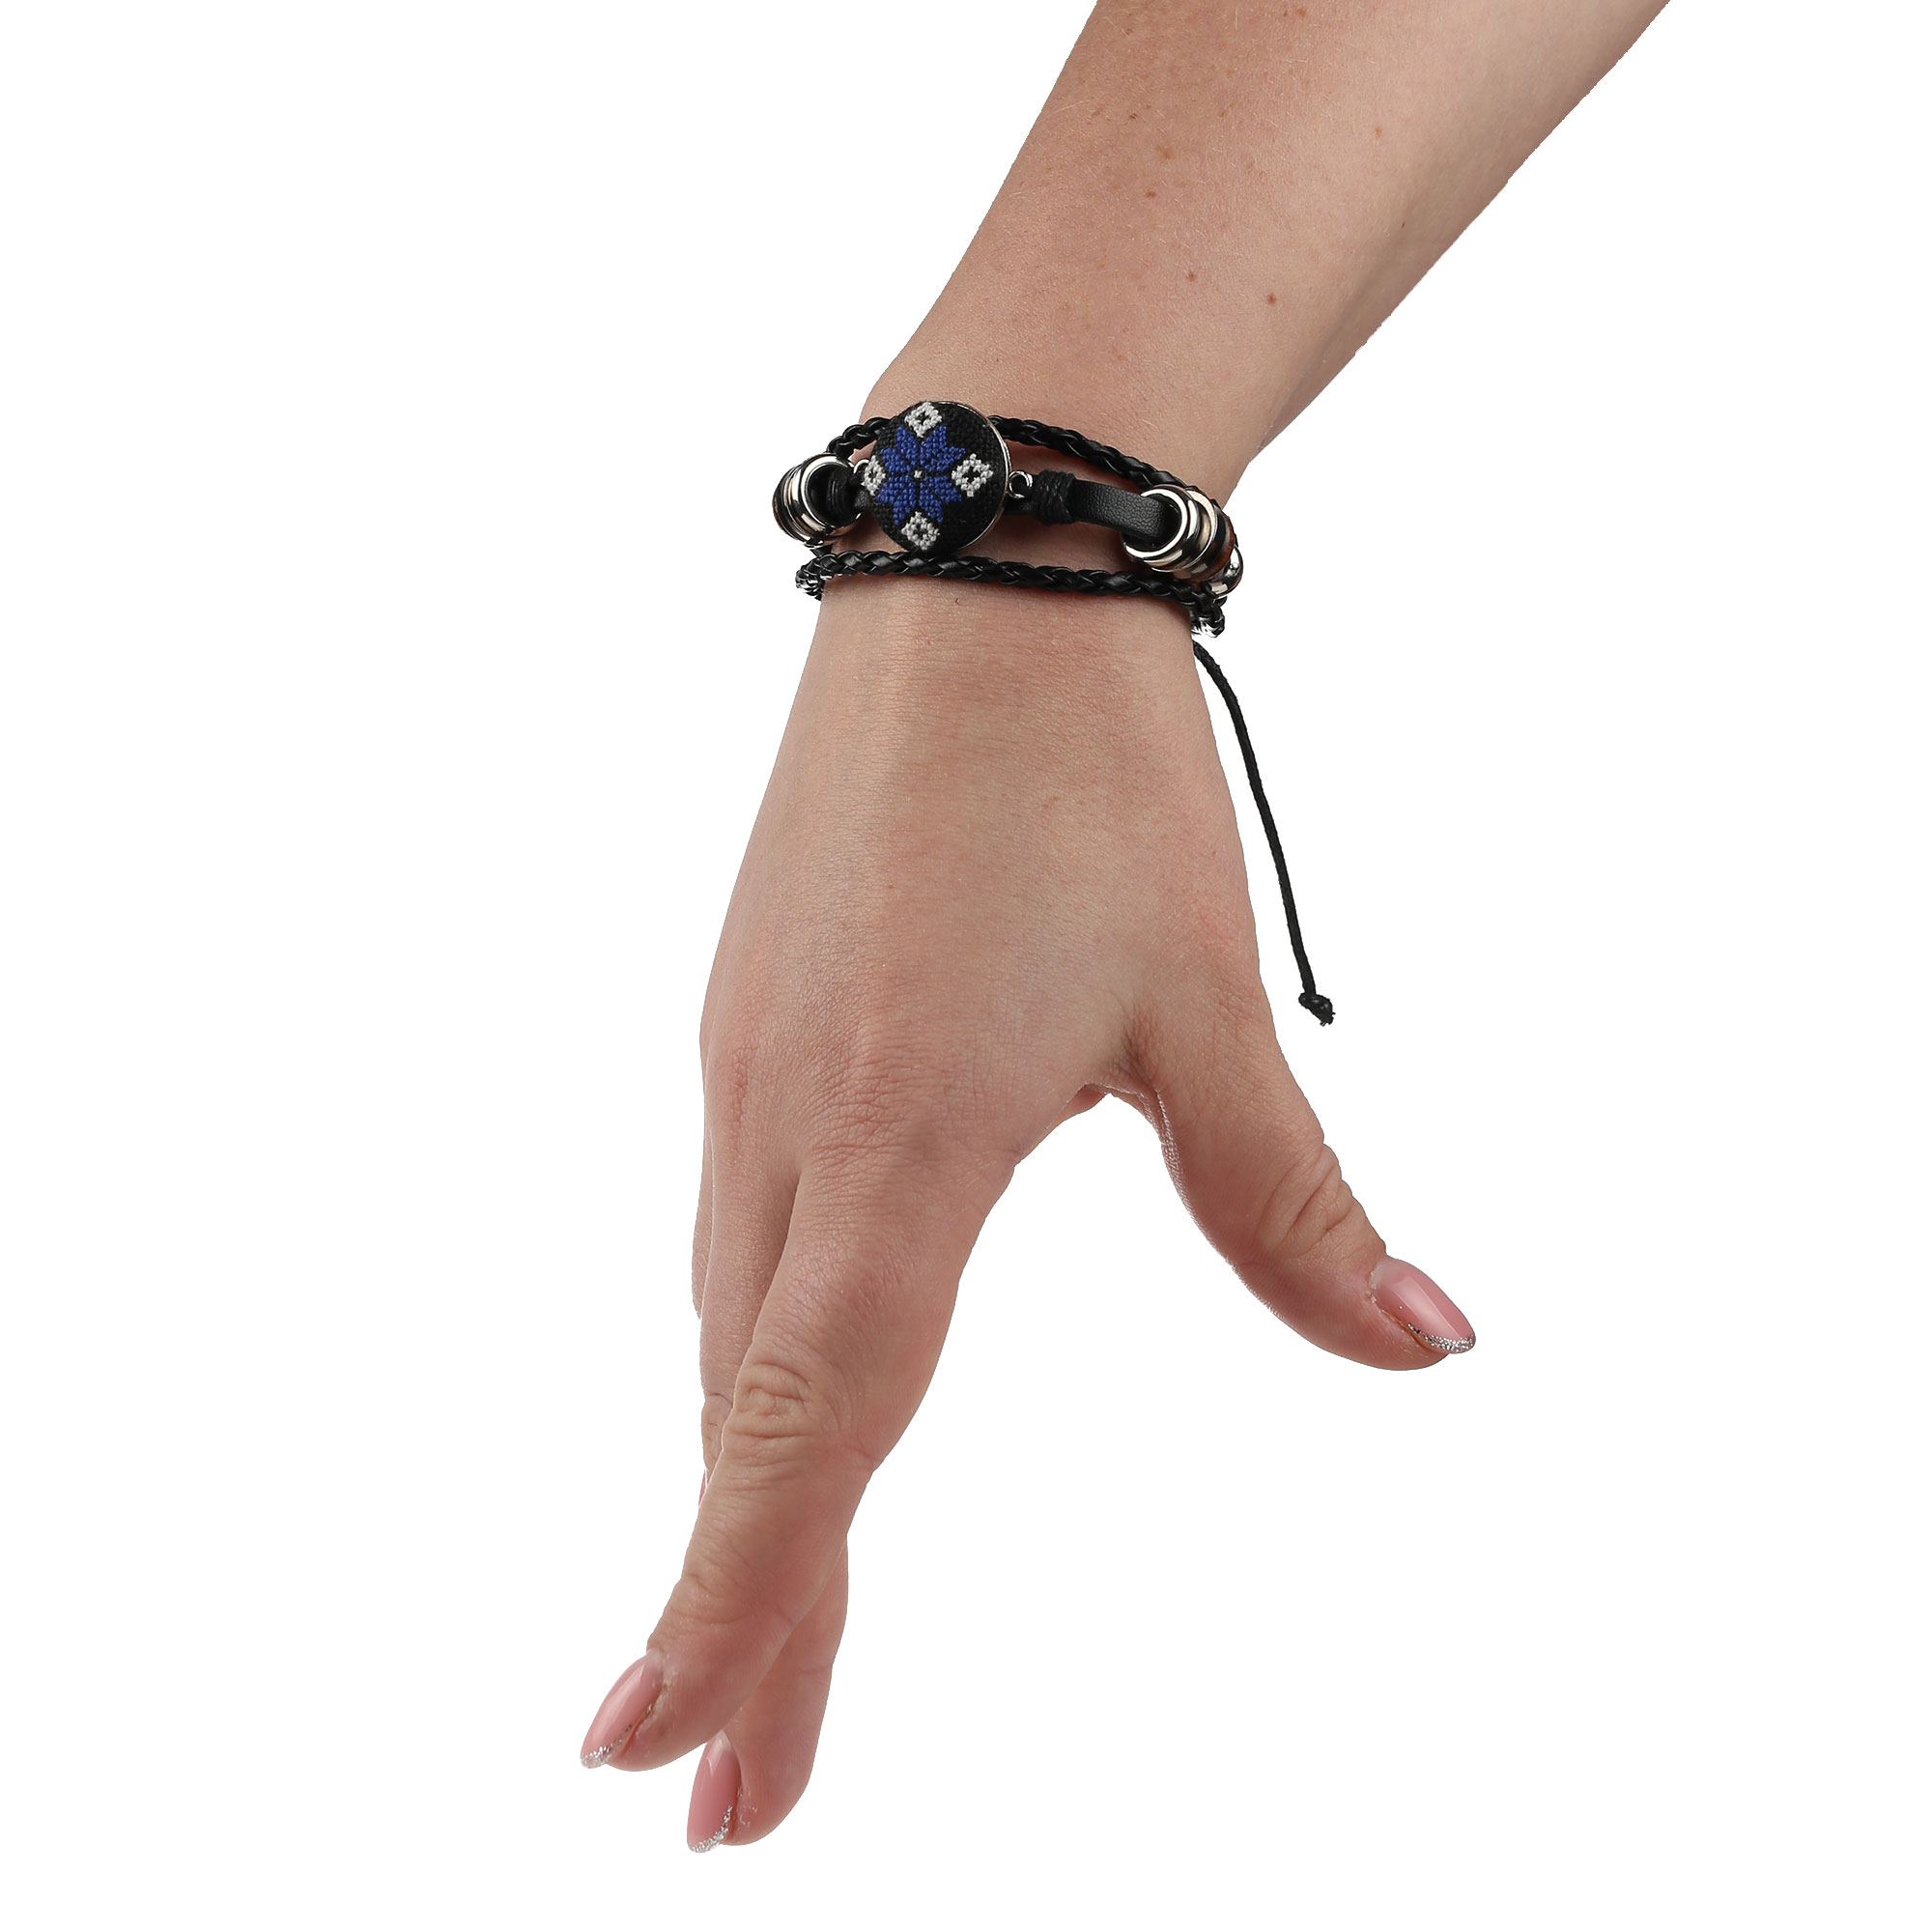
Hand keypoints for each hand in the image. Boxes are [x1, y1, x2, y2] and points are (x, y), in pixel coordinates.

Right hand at [576, 577, 1473, 1843]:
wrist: (969, 566)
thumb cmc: (1088, 774)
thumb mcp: (1201, 1005)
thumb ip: (1290, 1204)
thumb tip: (1427, 1348)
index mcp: (892, 1139)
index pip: (803, 1424)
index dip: (737, 1603)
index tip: (665, 1761)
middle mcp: (784, 1126)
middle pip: (749, 1416)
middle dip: (742, 1612)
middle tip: (726, 1796)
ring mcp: (747, 1071)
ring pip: (730, 1331)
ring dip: (742, 1487)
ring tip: (751, 1632)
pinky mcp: (750, 1021)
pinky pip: (733, 1236)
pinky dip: (748, 1356)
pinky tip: (781, 1387)